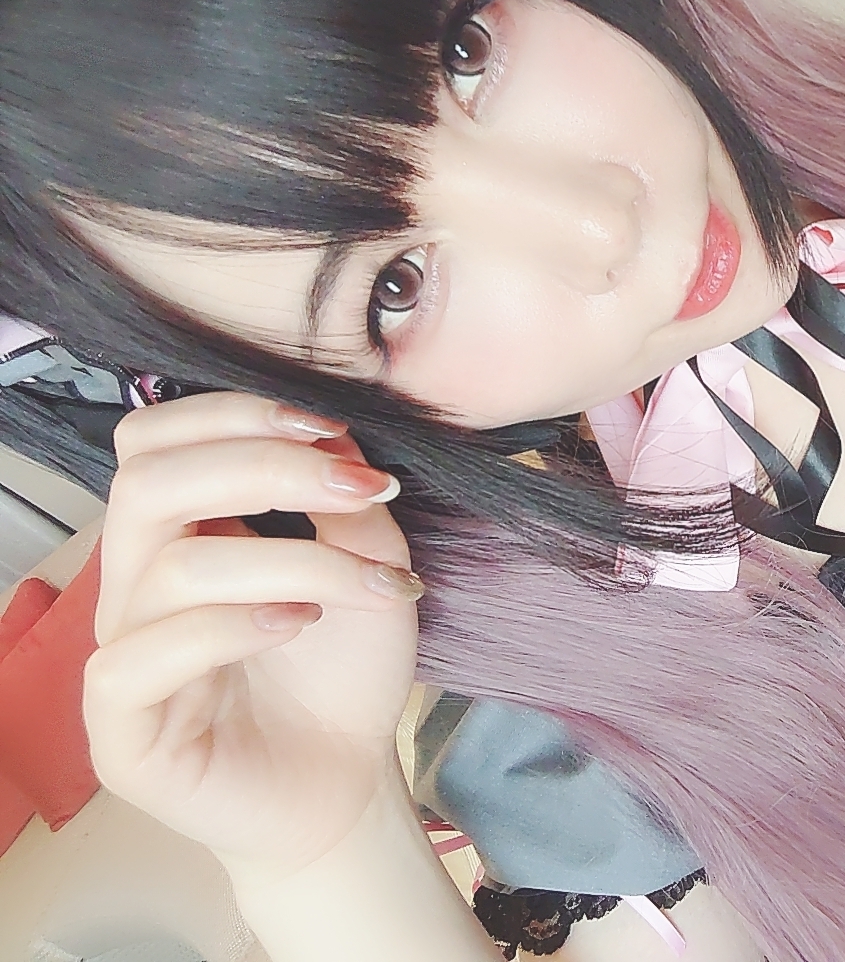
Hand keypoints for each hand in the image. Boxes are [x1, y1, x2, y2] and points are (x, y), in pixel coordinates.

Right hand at [84, 394, 422, 881]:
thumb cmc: (342, 673)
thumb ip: (348, 505)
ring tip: (366, 587)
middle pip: (147, 481)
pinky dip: (234, 626)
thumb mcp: (370, 568)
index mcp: (179, 535)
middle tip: (357, 489)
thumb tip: (334, 443)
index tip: (331, 430)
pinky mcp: (123, 730)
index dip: (233, 415)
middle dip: (263, 466)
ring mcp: (122, 656)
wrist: (347, 783)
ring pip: (173, 566)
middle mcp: (137, 586)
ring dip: (292, 561)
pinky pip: (146, 656)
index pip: (153, 440)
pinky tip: (299, 628)